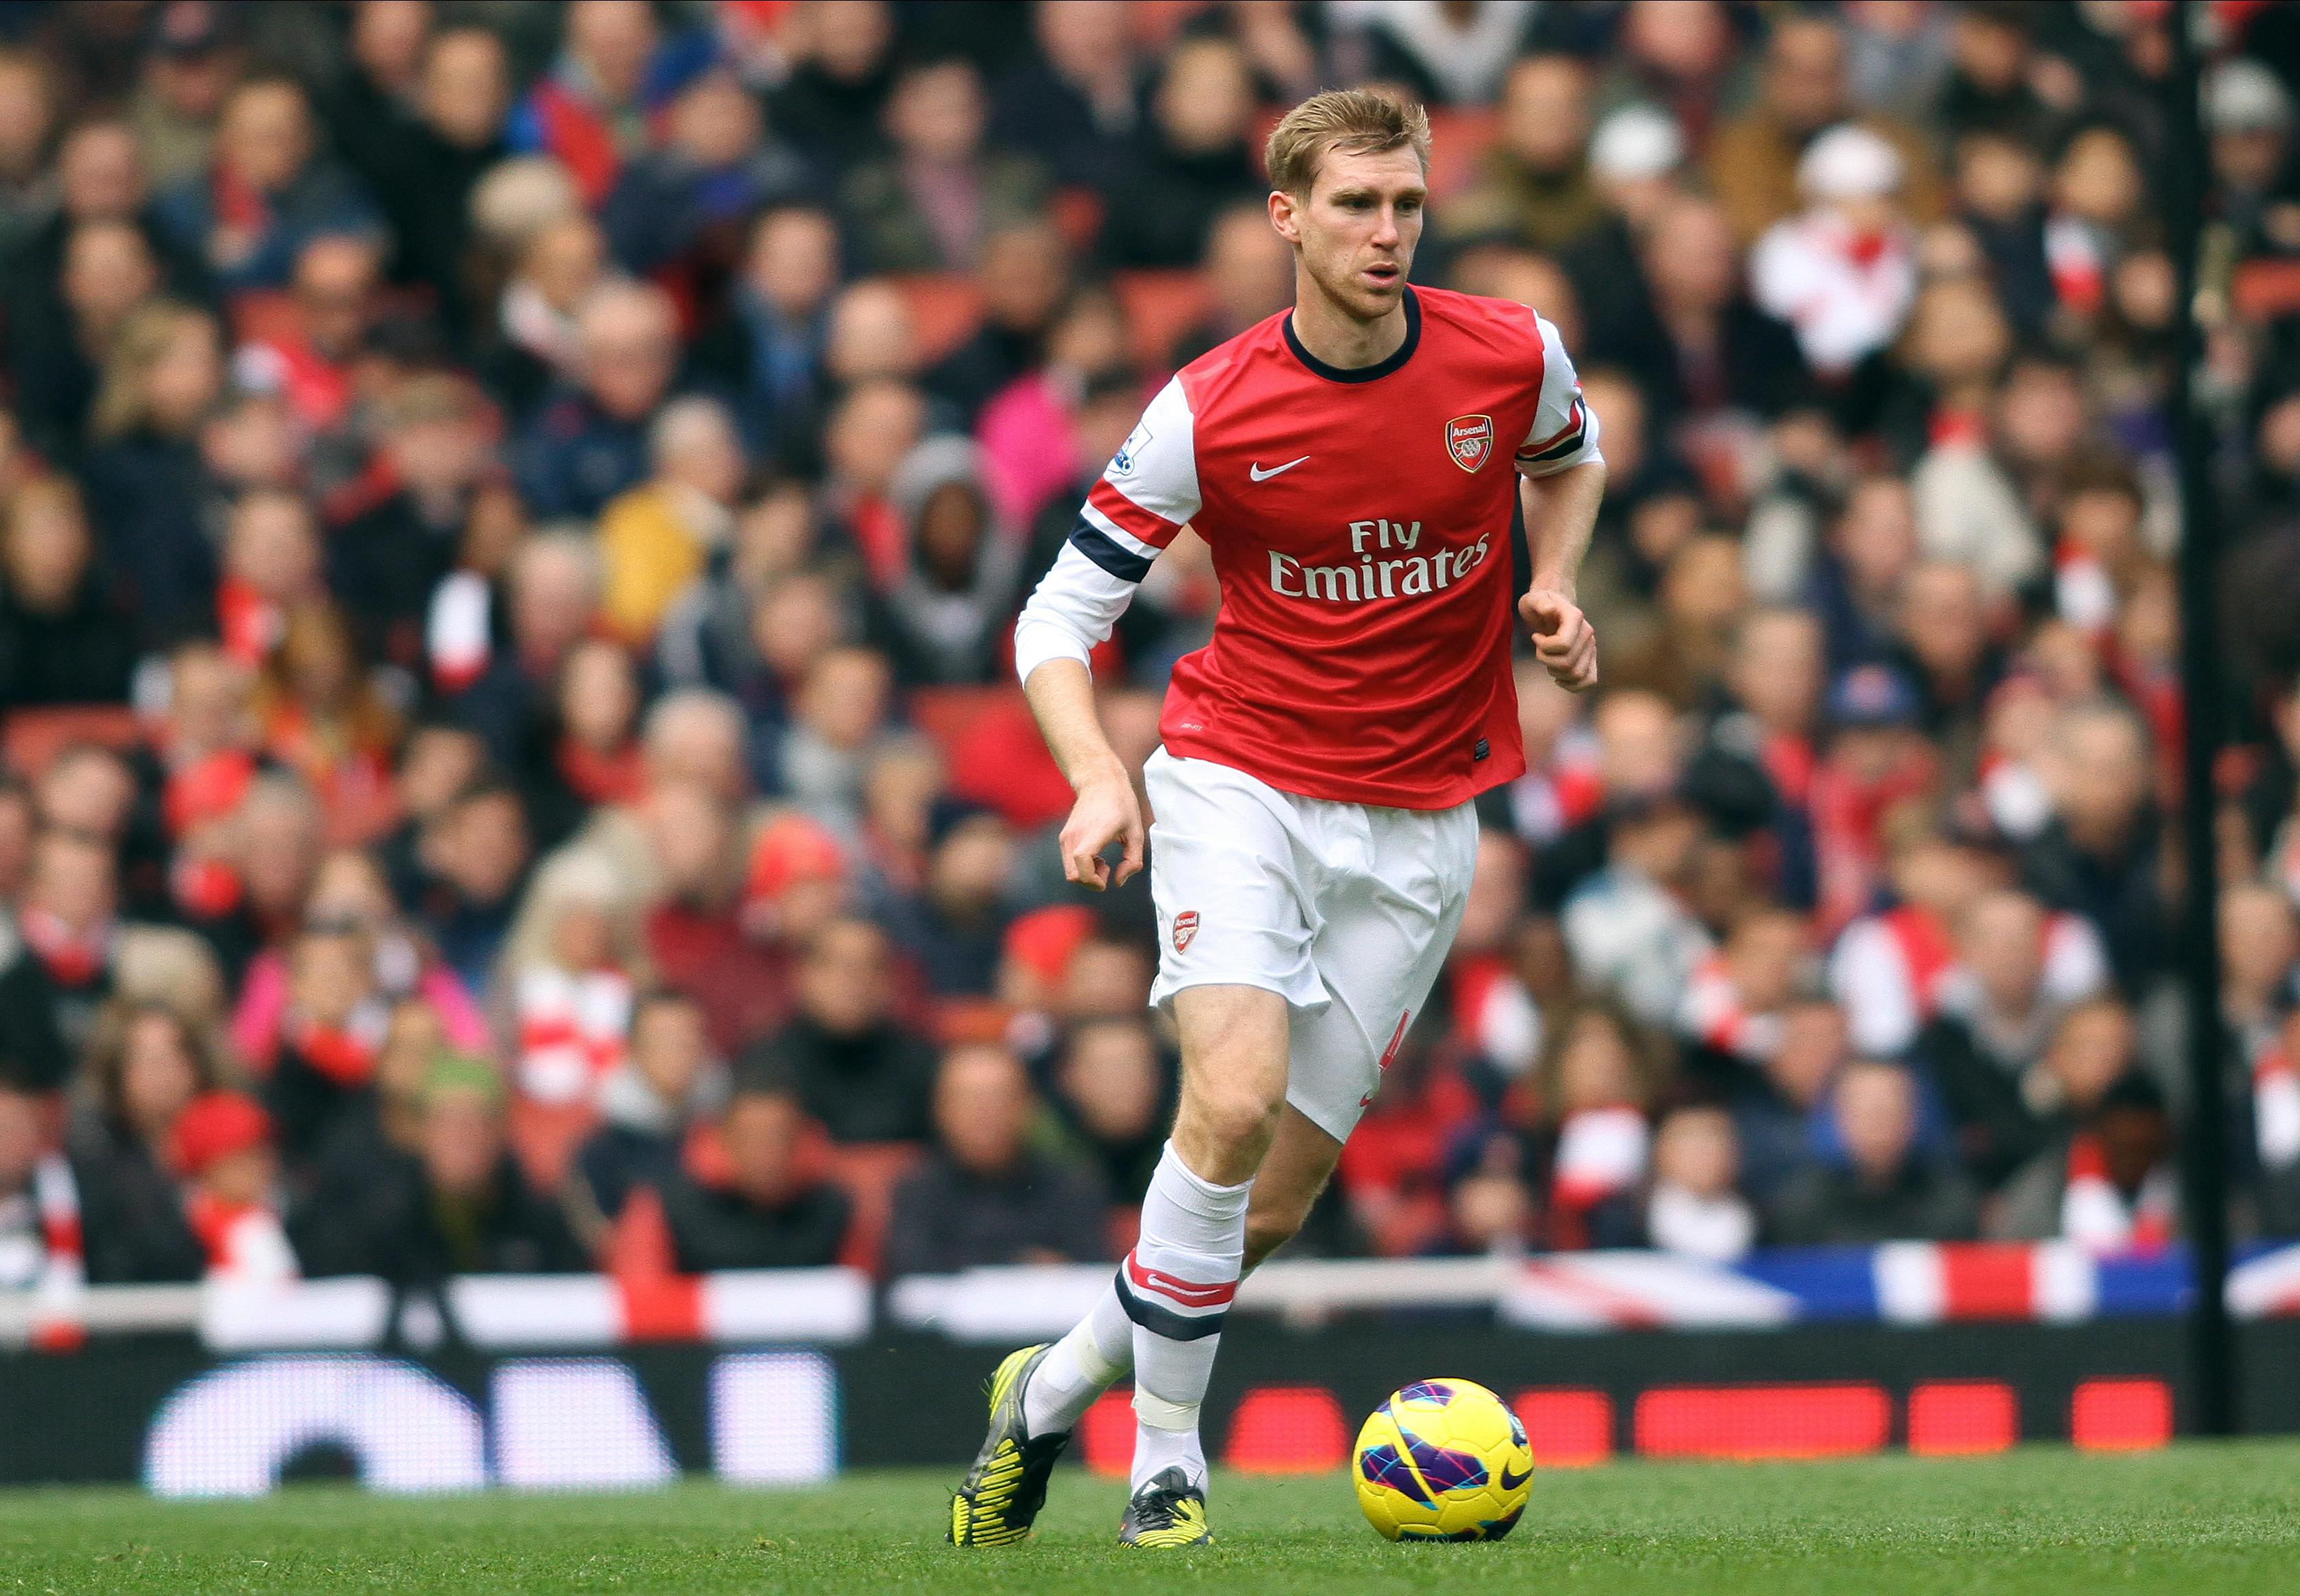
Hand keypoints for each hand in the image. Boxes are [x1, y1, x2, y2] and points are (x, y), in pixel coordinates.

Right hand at [1058, 768, 1144, 890]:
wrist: (1099, 781)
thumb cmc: (1121, 804)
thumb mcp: (1136, 832)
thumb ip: (1132, 861)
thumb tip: (1118, 881)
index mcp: (1095, 831)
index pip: (1082, 861)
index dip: (1093, 879)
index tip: (1107, 877)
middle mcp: (1075, 835)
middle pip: (1073, 876)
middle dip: (1092, 881)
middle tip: (1107, 866)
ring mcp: (1066, 837)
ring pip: (1070, 872)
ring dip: (1087, 874)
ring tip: (1102, 860)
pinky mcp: (1064, 837)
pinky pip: (1069, 863)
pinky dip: (1082, 867)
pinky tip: (1096, 854)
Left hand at [1519, 587, 1597, 691]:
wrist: (1552, 607)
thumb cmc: (1539, 603)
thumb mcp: (1534, 599)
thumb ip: (1541, 603)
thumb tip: (1550, 609)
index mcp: (1575, 617)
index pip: (1563, 645)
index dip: (1544, 647)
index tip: (1535, 636)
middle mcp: (1588, 633)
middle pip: (1568, 663)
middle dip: (1546, 660)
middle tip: (1538, 649)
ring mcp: (1591, 647)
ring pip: (1576, 675)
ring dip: (1556, 672)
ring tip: (1549, 659)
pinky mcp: (1591, 659)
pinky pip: (1589, 680)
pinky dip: (1572, 685)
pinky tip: (1558, 676)